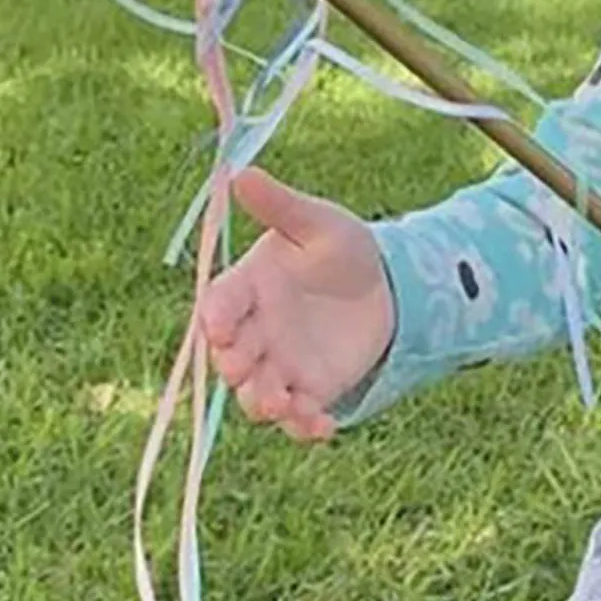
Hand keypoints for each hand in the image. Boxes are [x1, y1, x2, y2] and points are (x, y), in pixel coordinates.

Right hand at [199, 168, 394, 442]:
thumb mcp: (318, 223)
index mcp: (247, 288)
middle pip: (230, 357)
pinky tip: (323, 428)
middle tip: (244, 368)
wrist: (384, 287)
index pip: (220, 304)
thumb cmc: (340, 249)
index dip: (216, 316)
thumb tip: (240, 173)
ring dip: (263, 402)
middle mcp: (253, 333)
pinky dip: (305, 427)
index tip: (218, 325)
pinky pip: (299, 417)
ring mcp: (278, 366)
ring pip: (257, 394)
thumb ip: (281, 206)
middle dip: (234, 365)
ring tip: (279, 404)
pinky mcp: (309, 391)